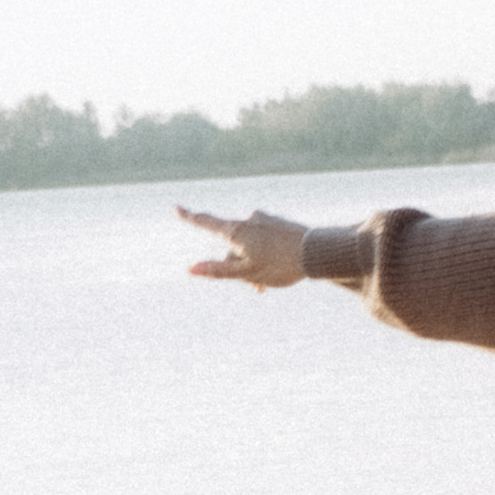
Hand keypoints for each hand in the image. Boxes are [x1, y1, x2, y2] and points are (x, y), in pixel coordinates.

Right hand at [181, 206, 307, 288]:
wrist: (318, 253)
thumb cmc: (281, 265)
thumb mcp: (246, 273)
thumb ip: (218, 271)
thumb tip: (190, 269)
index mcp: (236, 231)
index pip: (206, 222)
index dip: (190, 217)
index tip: (176, 208)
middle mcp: (248, 220)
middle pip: (231, 243)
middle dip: (236, 264)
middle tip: (256, 287)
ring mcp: (265, 220)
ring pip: (249, 244)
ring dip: (253, 263)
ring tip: (268, 283)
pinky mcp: (279, 224)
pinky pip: (264, 241)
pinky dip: (265, 256)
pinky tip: (278, 270)